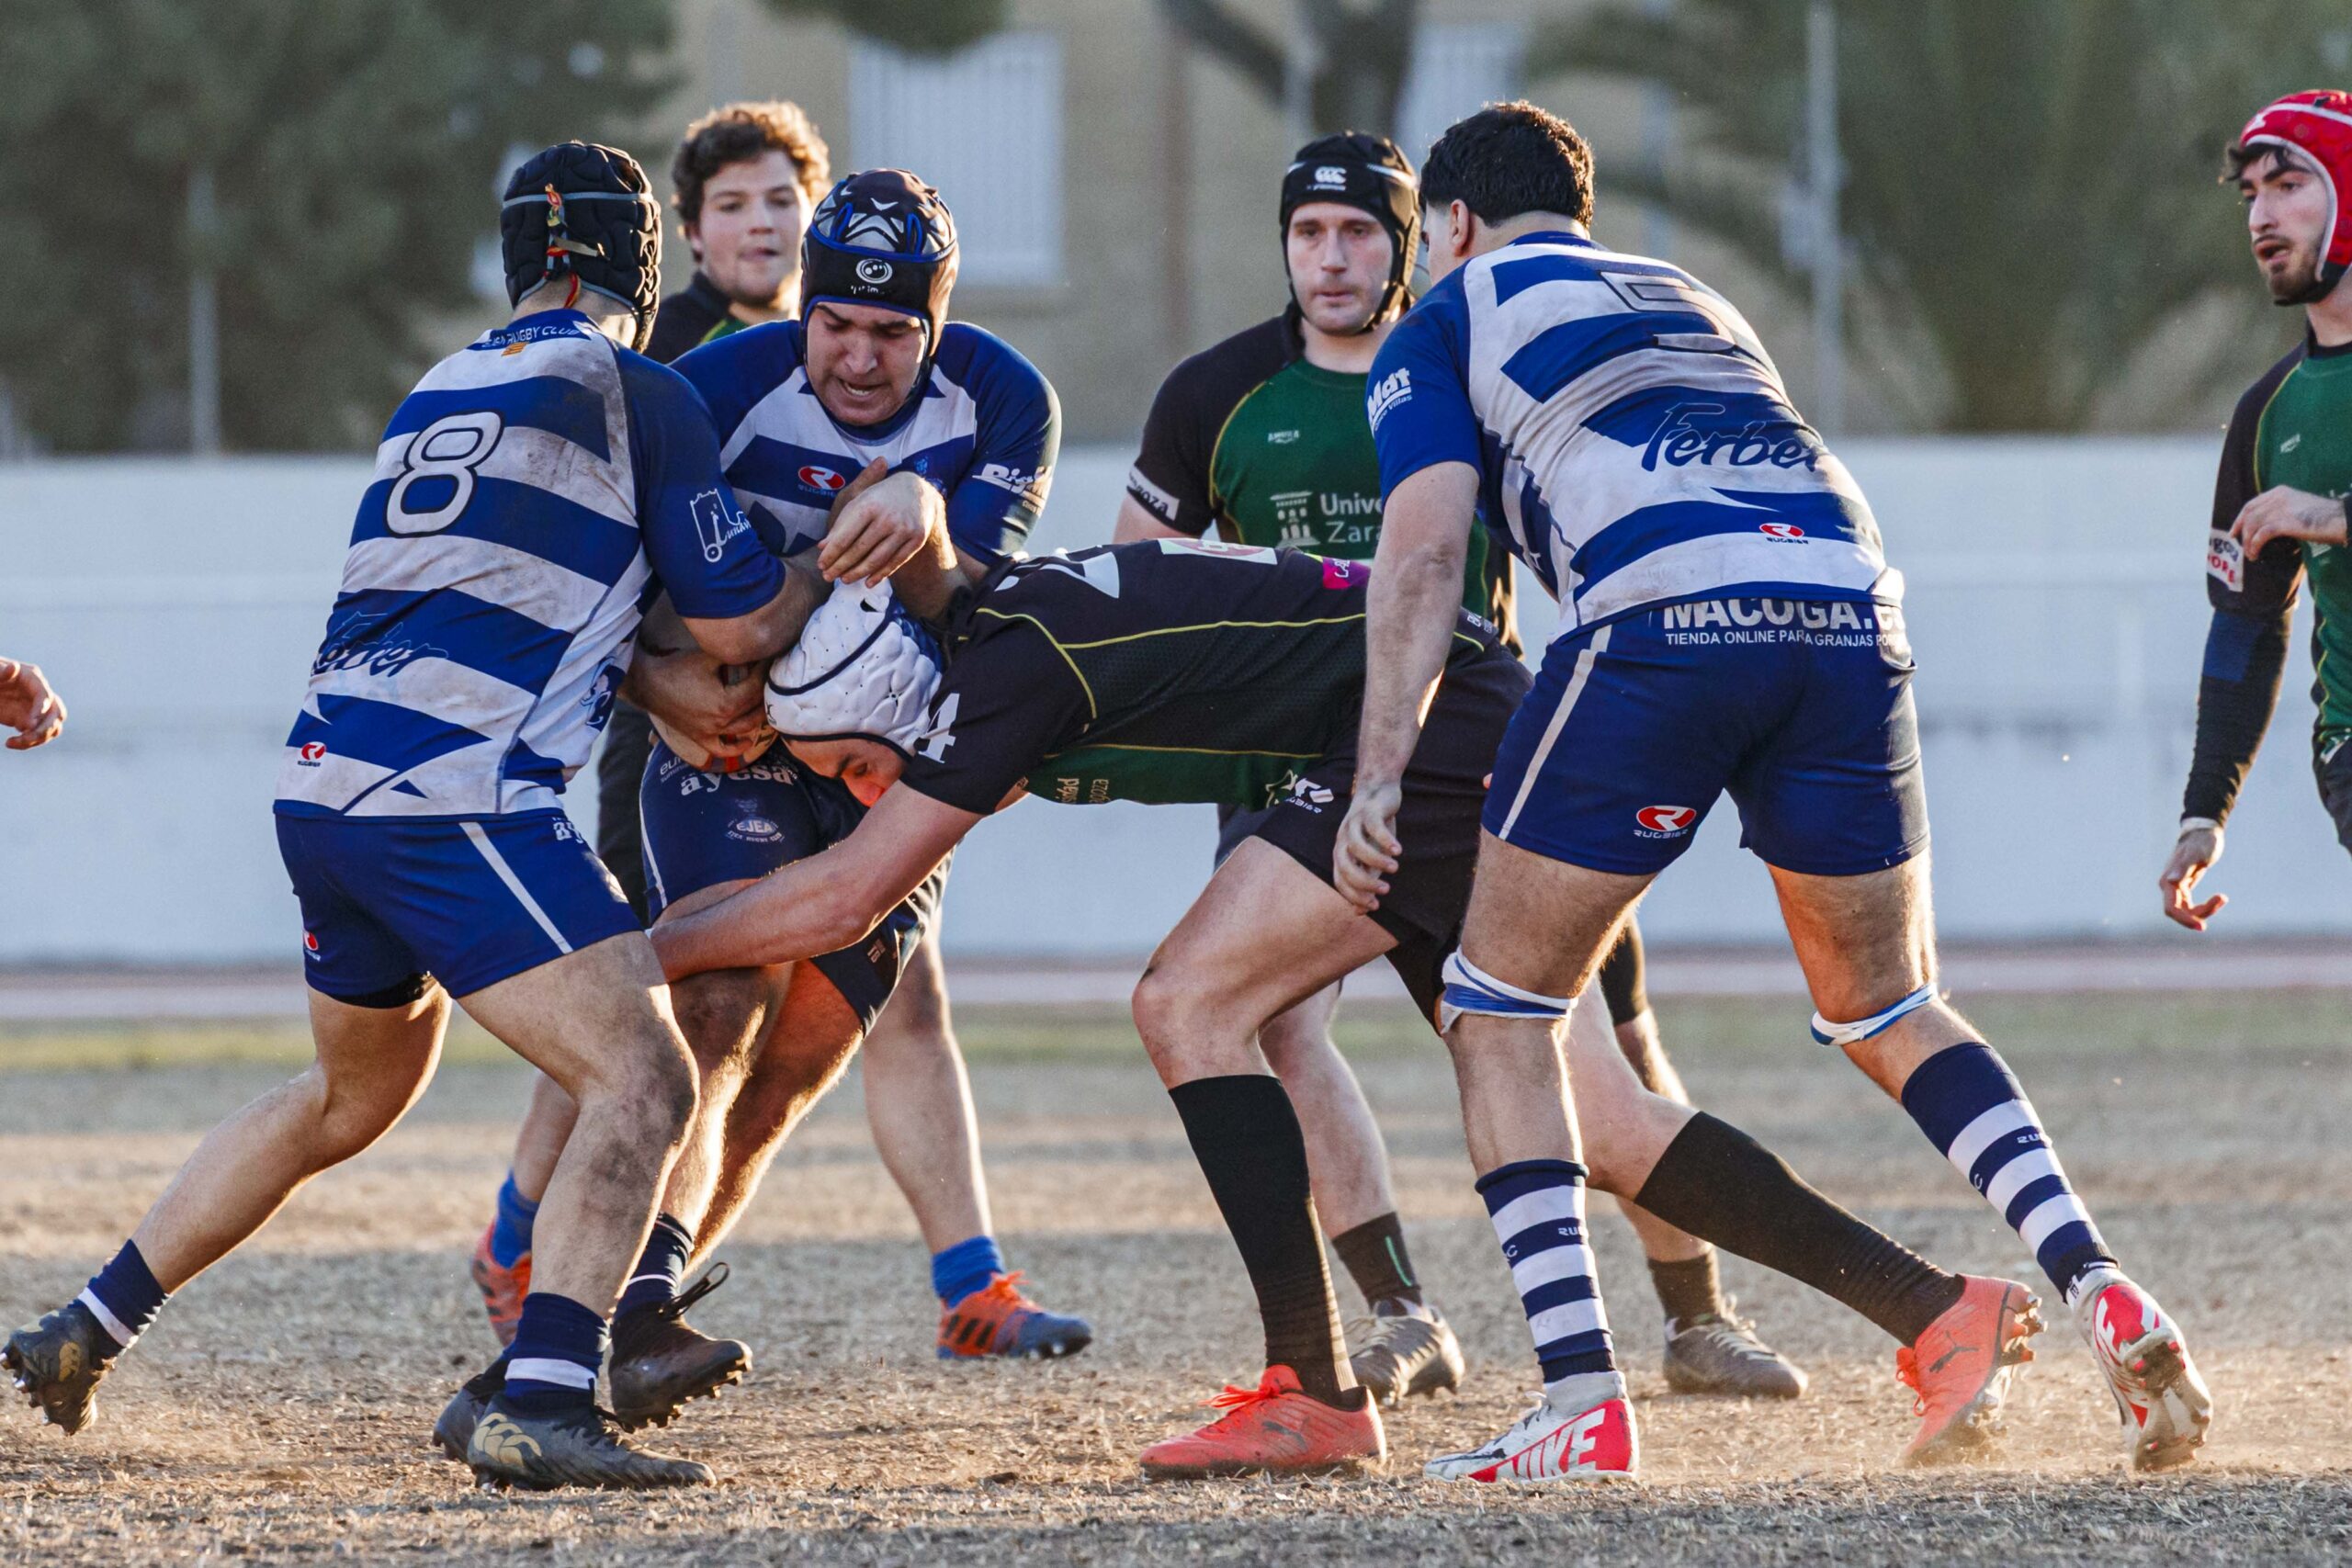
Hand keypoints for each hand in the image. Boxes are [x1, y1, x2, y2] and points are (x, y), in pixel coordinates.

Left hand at [0, 658, 64, 748]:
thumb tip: (14, 667)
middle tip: (27, 738)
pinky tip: (10, 743)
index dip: (40, 709)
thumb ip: (1, 672)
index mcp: (32, 678)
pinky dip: (29, 742)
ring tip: (13, 743)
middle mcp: (40, 693)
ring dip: (38, 738)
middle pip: (56, 713)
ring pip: (52, 726)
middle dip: (46, 728)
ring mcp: (37, 708)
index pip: (45, 695)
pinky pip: (39, 734)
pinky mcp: (30, 720)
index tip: (29, 725)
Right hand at [637, 647, 767, 761]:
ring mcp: (710, 733)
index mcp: (725, 703)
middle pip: (754, 708)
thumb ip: (734, 657)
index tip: (769, 660)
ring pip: (745, 729)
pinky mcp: (700, 738)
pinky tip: (748, 740)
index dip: (764, 671)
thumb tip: (756, 651)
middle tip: (768, 677)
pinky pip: (722, 750)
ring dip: (758, 715)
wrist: (648, 684)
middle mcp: (721, 722)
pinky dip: (737, 747)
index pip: (755, 687)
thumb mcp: (708, 658)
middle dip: (765, 691)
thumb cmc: (677, 668)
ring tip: (764, 700)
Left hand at [819, 463, 940, 585]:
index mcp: (869, 505)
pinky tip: (868, 583)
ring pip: (877, 559)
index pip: (845, 536)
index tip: (820, 565)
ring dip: (858, 573)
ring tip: (844, 580)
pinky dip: (881, 574)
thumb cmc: (879, 498)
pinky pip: (896, 562)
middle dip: (841, 566)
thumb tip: (822, 548)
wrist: (918, 490)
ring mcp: (904, 529)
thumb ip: (841, 524)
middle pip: (860, 550)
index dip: (832, 553)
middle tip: (828, 577)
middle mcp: (888, 517)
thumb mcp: (859, 502)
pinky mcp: (917, 539)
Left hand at [1333, 779, 1403, 911]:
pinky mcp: (1368, 811)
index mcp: (1341, 853)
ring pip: (1358, 847)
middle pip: (1345, 866)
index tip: (1375, 906)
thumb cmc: (1374, 829)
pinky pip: (1374, 827)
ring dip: (1376, 861)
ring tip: (1395, 868)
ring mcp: (1353, 824)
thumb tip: (1361, 911)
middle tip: (1385, 891)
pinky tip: (1399, 851)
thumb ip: (1367, 879)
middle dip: (1363, 883)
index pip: (1340, 881)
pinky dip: (1386, 840)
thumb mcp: (1372, 856)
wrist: (1378, 791)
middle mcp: (1342, 840)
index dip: (1354, 896)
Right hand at [2158, 822, 2225, 931]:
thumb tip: (2170, 882)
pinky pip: (2191, 906)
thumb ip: (2182, 867)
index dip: (2185, 920)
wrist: (2204, 832)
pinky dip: (2205, 906)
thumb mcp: (2195, 854)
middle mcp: (2169, 886)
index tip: (2203, 927)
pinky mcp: (2185, 887)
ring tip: (2222, 898)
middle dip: (2198, 915)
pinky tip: (2220, 898)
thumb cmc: (2201, 842)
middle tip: (2221, 901)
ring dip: (2204, 911)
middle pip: (2179, 913)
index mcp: (2168, 881)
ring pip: (2186, 911)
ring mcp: (2176, 888)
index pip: (2171, 909)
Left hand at [2232, 485, 2347, 555]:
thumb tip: (2267, 528)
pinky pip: (2260, 536)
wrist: (2341, 518)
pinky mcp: (2284, 522)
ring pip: (2252, 526)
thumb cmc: (2324, 517)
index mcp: (2280, 492)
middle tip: (2241, 546)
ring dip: (2248, 543)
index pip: (2251, 504)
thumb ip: (2283, 511)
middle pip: (2249, 515)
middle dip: (2241, 532)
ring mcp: (2280, 509)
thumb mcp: (2299, 507)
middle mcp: (2277, 498)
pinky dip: (2255, 546)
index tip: (2234, 531)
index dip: (2239, 519)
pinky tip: (2256, 554)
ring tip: (2252, 554)